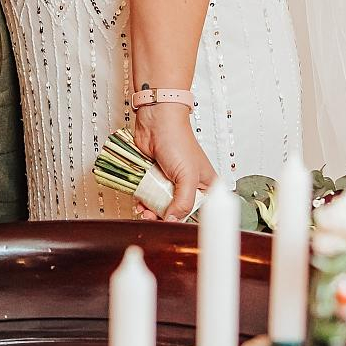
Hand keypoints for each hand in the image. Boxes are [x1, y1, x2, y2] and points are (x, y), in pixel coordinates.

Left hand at [132, 107, 216, 221]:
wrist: (155, 120)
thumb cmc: (178, 141)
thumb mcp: (187, 176)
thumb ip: (183, 202)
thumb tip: (173, 221)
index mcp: (205, 186)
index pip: (199, 212)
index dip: (185, 220)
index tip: (172, 225)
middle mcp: (189, 185)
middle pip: (177, 210)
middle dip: (164, 216)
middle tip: (153, 217)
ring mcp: (170, 182)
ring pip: (161, 205)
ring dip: (151, 211)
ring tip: (144, 210)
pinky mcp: (154, 177)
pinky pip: (148, 195)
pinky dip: (143, 201)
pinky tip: (139, 203)